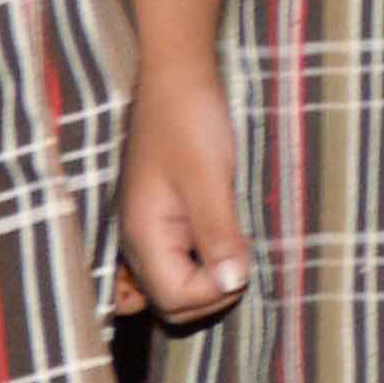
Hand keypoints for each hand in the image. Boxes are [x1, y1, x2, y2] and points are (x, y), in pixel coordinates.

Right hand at [115, 52, 253, 325]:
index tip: (243, 260)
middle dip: (213, 292)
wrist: (177, 80)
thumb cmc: (189, 121)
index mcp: (143, 235)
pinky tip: (224, 244)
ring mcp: (149, 231)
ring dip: (209, 280)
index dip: (215, 291)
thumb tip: (232, 284)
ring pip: (176, 284)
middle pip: (172, 301)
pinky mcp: (163, 219)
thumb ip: (218, 232)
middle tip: (245, 258)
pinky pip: (178, 261)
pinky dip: (202, 264)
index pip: (174, 299)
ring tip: (237, 249)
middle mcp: (138, 241)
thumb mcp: (209, 177)